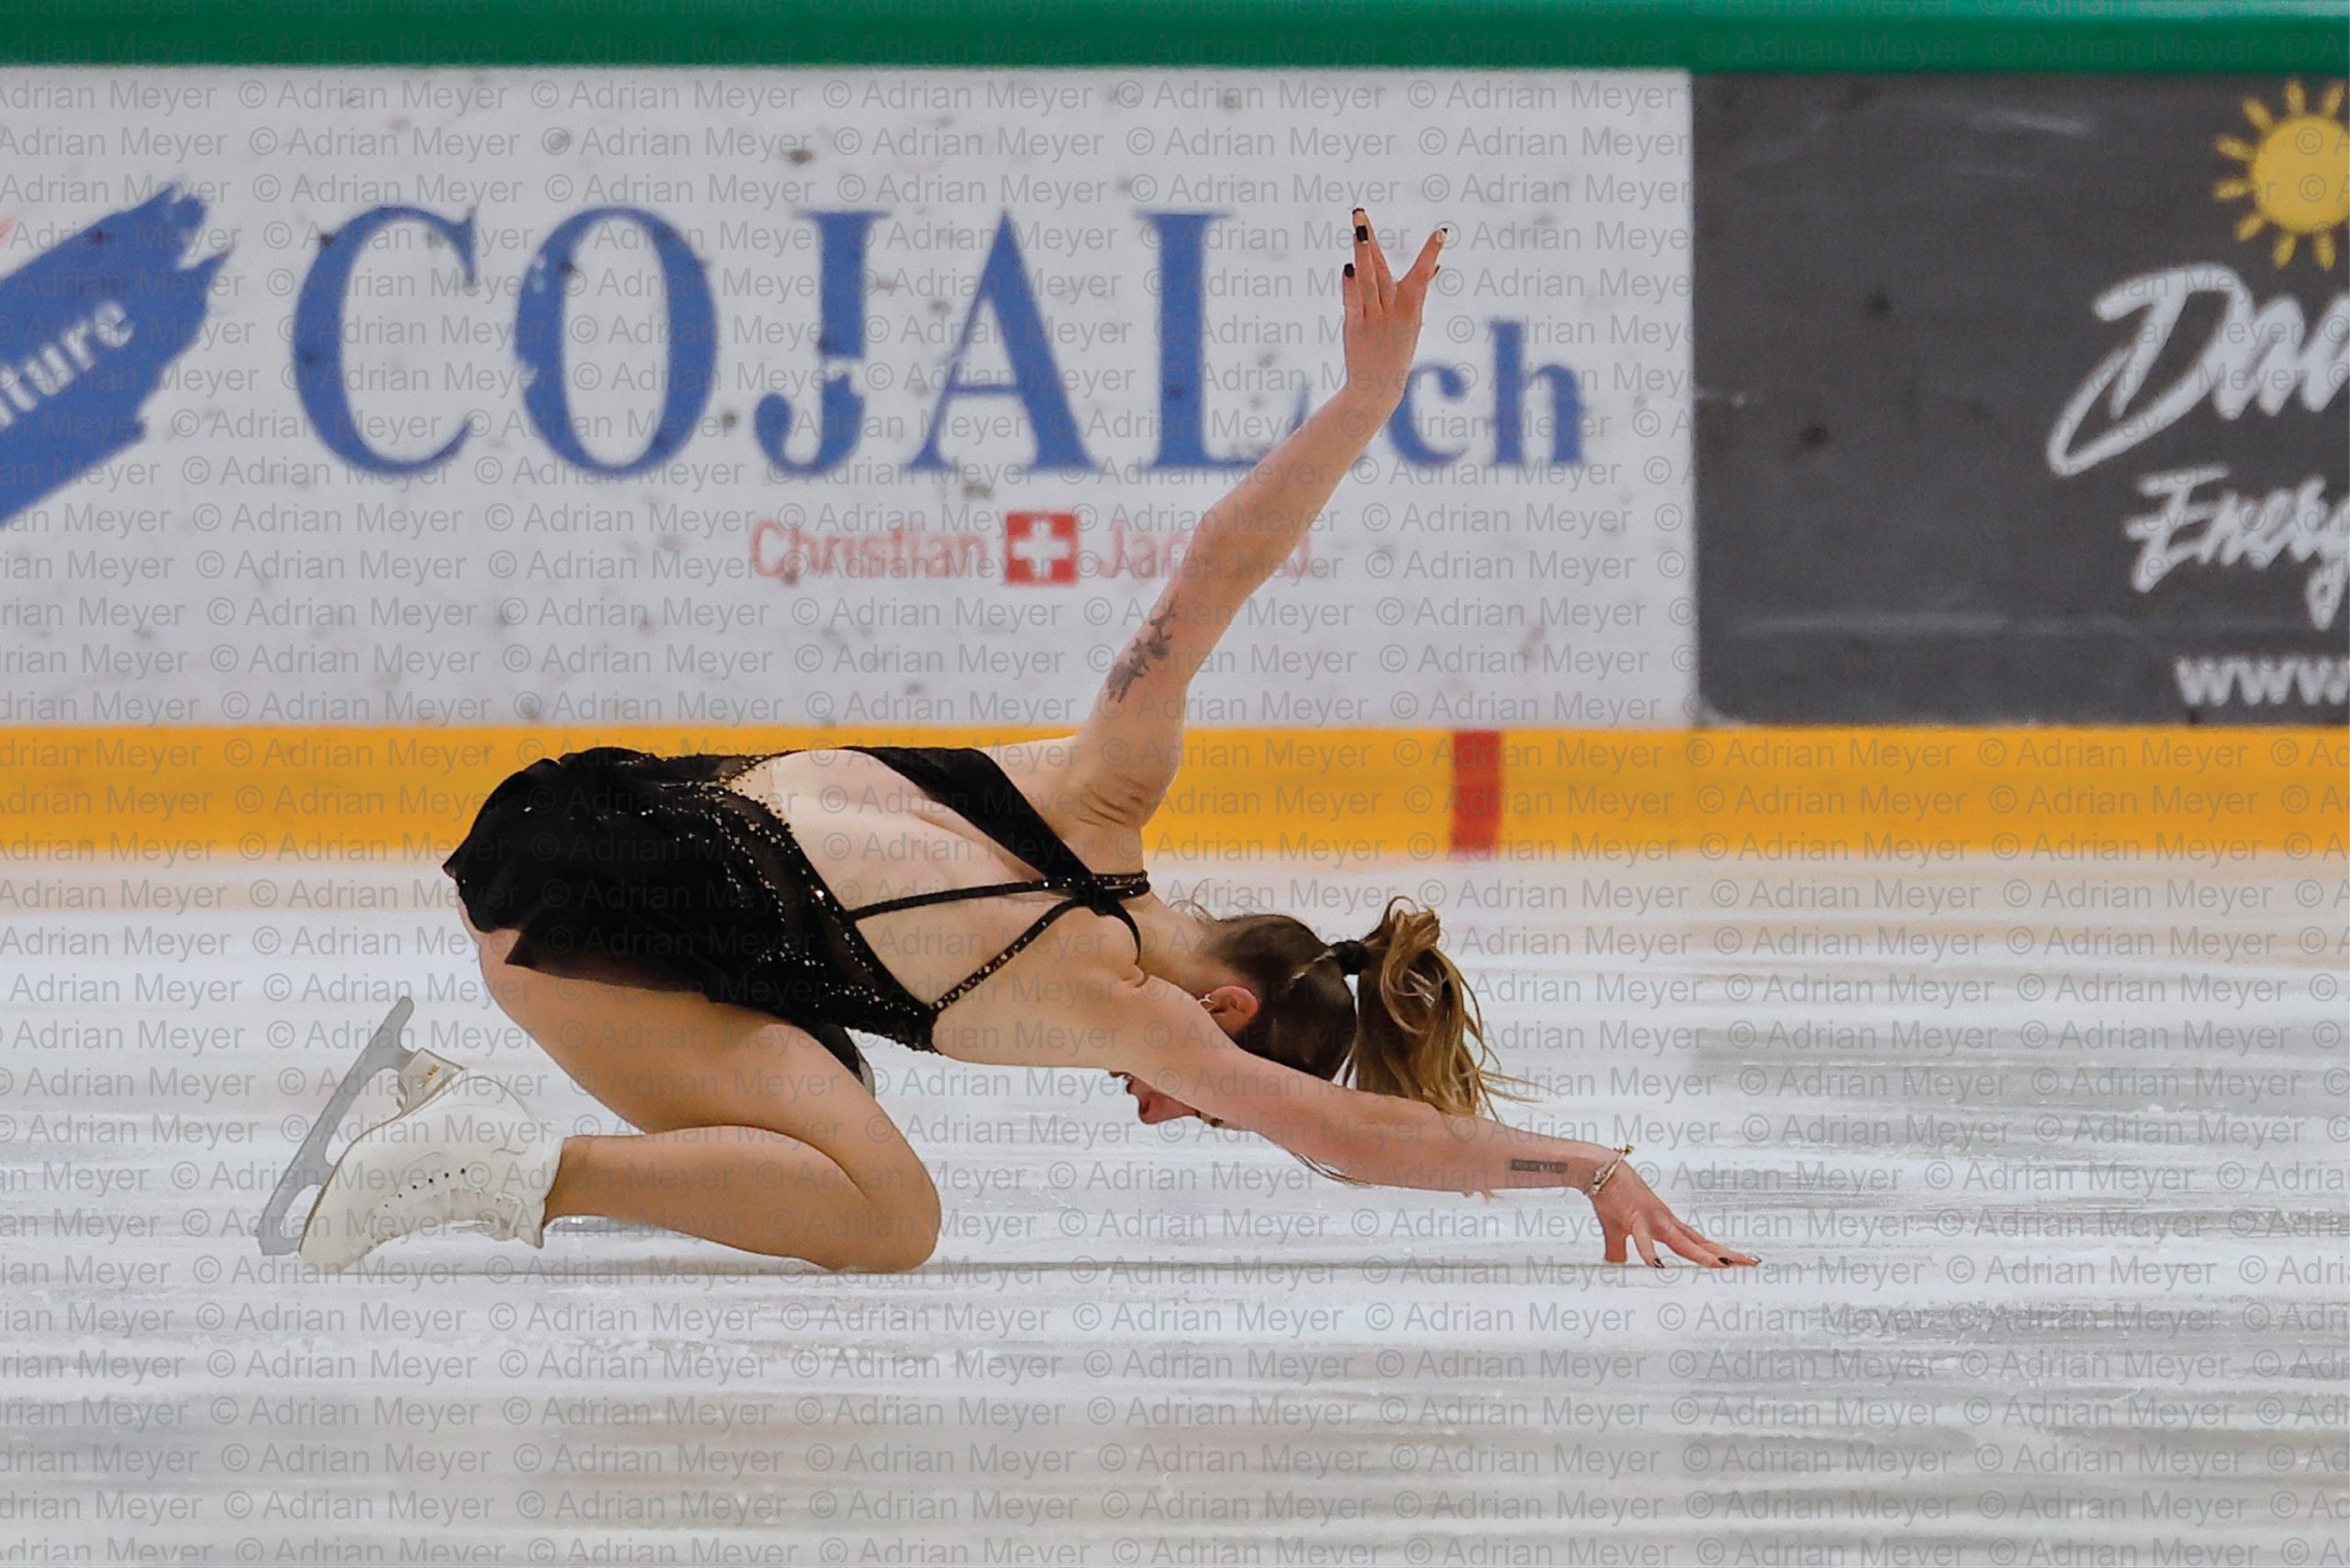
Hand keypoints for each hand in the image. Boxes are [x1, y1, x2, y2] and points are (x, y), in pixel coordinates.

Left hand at [1340, 207, 1442, 414]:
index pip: (1423, 274)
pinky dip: (1350, 285)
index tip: (1442, 232)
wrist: (1378, 387)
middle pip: (1382, 268)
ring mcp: (1374, 318)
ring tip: (1355, 228)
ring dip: (1361, 253)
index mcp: (1411, 307)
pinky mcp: (1356, 327)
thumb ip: (1418, 291)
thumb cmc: (1397, 350)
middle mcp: (1394, 309)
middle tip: (1359, 212)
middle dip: (1370, 239)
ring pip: (1368, 280)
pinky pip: (1353, 302)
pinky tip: (1348, 267)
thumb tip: (1434, 267)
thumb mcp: (1412, 321)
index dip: (1432, 253)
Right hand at [1588, 1159, 1759, 1269]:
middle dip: (1726, 1254)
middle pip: (1702, 1243)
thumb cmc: (1610, 1197)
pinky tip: (1657, 1266)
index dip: (1719, 1253)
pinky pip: (1643, 1239)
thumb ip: (1619, 1250)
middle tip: (1752, 1262)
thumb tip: (1618, 1265)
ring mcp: (1653, 1219)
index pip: (1699, 1243)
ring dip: (1701, 1255)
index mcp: (1666, 1226)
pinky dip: (1649, 1252)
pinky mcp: (1635, 1218)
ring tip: (1721, 1266)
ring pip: (1682, 1242)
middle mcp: (1667, 1223)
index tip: (1741, 1260)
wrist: (1599, 1170)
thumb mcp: (1616, 1231)